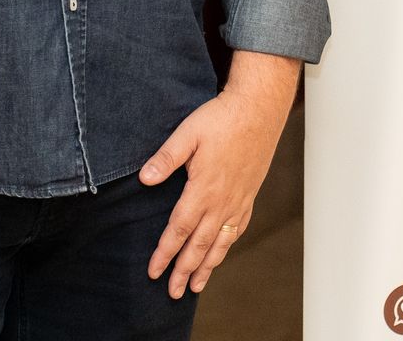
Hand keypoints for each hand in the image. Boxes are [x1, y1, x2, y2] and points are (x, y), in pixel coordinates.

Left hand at [139, 51, 298, 297]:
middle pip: (199, 244)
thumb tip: (144, 179)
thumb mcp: (187, 133)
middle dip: (185, 270)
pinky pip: (238, 227)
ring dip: (207, 265)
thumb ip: (165, 158)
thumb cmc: (222, 118)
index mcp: (203, 188)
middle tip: (173, 293)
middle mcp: (221, 200)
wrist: (258, 109)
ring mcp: (238, 199)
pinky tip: (222, 250)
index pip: (179, 229)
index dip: (165, 253)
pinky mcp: (250, 193)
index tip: (154, 272)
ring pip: (221, 241)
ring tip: (197, 285)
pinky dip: (228, 244)